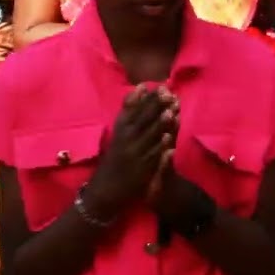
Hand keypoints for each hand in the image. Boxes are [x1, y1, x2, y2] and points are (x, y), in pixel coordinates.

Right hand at [88, 86, 177, 216]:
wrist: (105, 189)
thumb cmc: (115, 158)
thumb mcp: (119, 132)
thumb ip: (129, 110)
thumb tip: (141, 87)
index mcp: (119, 130)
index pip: (131, 110)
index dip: (145, 98)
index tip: (157, 85)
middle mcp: (124, 140)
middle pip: (141, 120)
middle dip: (155, 106)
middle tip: (167, 92)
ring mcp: (133, 154)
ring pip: (148, 136)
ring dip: (159, 124)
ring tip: (170, 112)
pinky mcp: (140, 168)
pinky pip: (151, 155)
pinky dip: (159, 147)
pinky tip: (167, 139)